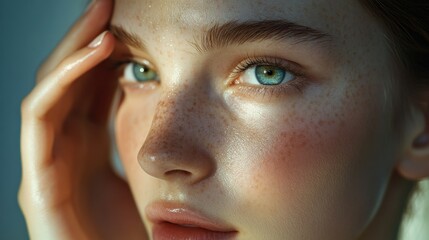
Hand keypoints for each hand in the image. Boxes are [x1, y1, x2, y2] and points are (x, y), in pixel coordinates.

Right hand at [19, 0, 146, 238]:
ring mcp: (47, 164)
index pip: (90, 86)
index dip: (106, 51)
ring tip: (102, 15)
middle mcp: (65, 149)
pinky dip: (63, 80)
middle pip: (69, 81)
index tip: (129, 21)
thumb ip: (142, 135)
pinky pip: (40, 118)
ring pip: (50, 90)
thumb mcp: (144, 174)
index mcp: (89, 146)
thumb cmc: (136, 234)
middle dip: (87, 39)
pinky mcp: (38, 183)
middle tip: (109, 3)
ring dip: (74, 49)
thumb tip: (160, 95)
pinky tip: (96, 52)